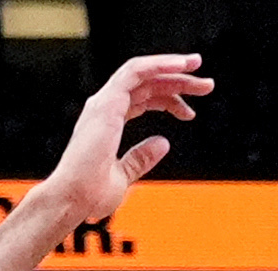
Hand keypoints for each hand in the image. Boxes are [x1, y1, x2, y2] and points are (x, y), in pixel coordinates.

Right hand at [35, 53, 209, 223]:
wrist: (72, 198)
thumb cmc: (88, 193)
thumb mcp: (123, 176)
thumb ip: (141, 158)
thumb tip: (162, 144)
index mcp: (108, 120)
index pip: (143, 99)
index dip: (170, 101)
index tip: (190, 112)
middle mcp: (105, 106)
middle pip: (148, 83)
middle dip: (178, 81)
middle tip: (205, 85)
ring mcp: (105, 102)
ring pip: (143, 72)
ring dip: (172, 67)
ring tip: (196, 67)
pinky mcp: (108, 102)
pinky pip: (136, 71)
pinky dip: (159, 65)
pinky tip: (180, 66)